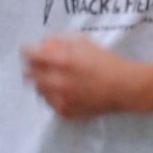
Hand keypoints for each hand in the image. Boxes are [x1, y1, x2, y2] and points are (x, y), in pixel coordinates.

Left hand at [23, 33, 143, 120]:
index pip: (30, 54)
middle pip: (29, 74)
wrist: (124, 88)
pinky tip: (64, 91)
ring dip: (42, 82)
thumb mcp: (84, 43)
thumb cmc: (106, 62)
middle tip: (41, 64)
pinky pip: (49, 103)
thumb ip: (61, 41)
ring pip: (38, 90)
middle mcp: (58, 82)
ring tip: (56, 79)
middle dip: (32, 67)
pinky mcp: (65, 112)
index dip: (28, 50)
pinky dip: (53, 96)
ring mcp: (60, 100)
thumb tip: (44, 42)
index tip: (29, 50)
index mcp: (62, 61)